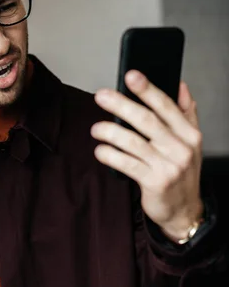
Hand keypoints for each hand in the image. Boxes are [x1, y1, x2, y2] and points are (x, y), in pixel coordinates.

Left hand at [90, 71, 203, 241]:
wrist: (184, 210)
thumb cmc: (182, 172)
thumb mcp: (190, 142)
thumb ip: (186, 113)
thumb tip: (180, 85)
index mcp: (189, 134)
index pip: (166, 106)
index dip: (147, 89)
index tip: (131, 75)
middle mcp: (180, 148)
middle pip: (147, 120)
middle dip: (121, 105)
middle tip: (102, 96)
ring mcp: (168, 166)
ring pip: (133, 142)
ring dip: (110, 132)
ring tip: (96, 128)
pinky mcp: (154, 183)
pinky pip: (127, 164)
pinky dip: (111, 155)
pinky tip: (100, 150)